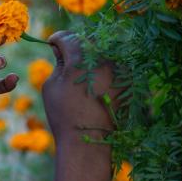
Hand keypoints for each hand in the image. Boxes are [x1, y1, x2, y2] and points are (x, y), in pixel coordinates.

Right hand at [42, 31, 121, 180]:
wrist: (89, 142)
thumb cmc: (64, 115)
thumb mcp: (51, 86)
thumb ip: (58, 63)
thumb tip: (61, 50)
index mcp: (81, 60)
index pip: (67, 37)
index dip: (57, 39)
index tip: (52, 44)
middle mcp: (104, 60)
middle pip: (87, 40)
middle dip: (75, 44)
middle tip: (65, 54)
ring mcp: (120, 70)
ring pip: (104, 50)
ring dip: (91, 54)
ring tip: (81, 67)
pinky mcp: (130, 81)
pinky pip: (116, 64)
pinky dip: (104, 66)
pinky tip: (95, 78)